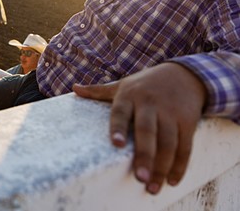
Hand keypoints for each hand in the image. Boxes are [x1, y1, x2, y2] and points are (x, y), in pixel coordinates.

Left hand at [73, 63, 206, 194]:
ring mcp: (171, 113)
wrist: (183, 74)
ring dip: (162, 167)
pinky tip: (171, 181)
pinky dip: (179, 165)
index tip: (116, 144)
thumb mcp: (123, 84)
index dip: (118, 127)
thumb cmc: (145, 84)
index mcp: (130, 95)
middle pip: (147, 131)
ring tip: (152, 187)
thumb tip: (74, 88)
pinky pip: (185, 146)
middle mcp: (150, 104)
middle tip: (139, 178)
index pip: (121, 112)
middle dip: (145, 155)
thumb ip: (99, 90)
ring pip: (168, 142)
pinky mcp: (188, 121)